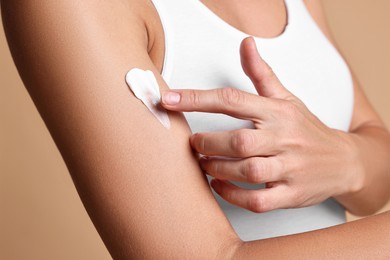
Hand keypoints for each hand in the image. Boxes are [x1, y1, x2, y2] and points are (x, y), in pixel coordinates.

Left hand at [161, 37, 360, 212]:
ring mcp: (290, 168)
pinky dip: (232, 195)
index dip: (196, 99)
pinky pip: (257, 200)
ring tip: (203, 164)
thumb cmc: (306, 128)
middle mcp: (284, 139)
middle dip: (208, 143)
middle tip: (194, 144)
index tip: (169, 99)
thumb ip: (261, 74)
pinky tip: (218, 185)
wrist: (344, 161)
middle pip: (238, 141)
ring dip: (217, 169)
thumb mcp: (286, 98)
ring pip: (247, 171)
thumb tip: (246, 43)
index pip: (232, 100)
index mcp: (278, 112)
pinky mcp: (292, 194)